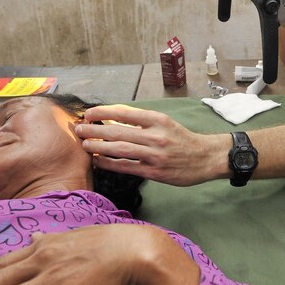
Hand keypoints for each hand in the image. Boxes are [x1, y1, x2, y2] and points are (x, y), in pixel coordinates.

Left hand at [75, 105, 229, 185]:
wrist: (206, 157)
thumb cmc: (183, 139)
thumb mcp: (166, 123)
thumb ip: (143, 121)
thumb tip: (113, 119)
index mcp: (157, 120)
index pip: (124, 112)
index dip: (103, 112)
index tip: (89, 113)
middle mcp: (155, 135)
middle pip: (118, 131)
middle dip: (95, 129)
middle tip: (79, 128)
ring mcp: (155, 155)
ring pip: (120, 149)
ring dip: (99, 146)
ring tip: (85, 145)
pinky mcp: (154, 171)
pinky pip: (127, 167)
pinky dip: (110, 163)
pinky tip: (98, 161)